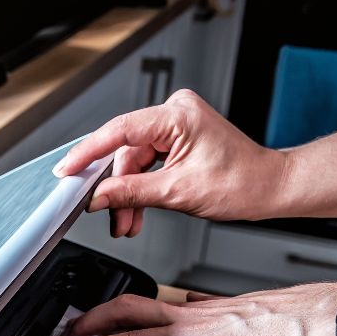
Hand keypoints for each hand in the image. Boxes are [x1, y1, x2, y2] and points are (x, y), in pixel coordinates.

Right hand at [52, 89, 289, 235]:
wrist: (269, 188)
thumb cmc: (241, 183)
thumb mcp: (177, 192)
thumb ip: (130, 193)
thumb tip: (98, 197)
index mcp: (177, 115)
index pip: (119, 131)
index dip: (88, 153)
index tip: (67, 170)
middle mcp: (175, 113)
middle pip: (126, 152)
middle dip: (116, 189)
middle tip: (109, 216)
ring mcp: (176, 125)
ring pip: (134, 162)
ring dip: (129, 194)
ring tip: (127, 223)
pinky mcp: (178, 139)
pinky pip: (147, 163)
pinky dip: (141, 189)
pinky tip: (137, 212)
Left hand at [57, 283, 336, 335]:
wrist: (321, 326)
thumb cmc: (301, 328)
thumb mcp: (256, 322)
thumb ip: (227, 324)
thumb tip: (209, 321)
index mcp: (206, 311)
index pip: (150, 306)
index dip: (118, 313)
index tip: (100, 322)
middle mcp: (192, 318)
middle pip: (128, 309)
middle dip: (92, 320)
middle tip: (69, 331)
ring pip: (127, 329)